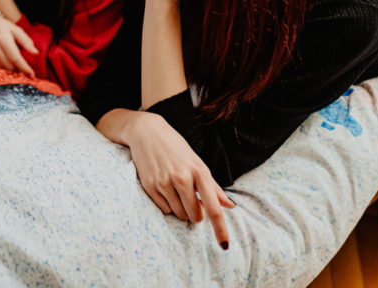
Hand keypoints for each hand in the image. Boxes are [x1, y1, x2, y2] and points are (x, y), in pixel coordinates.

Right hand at [0, 13, 37, 75]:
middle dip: (20, 71)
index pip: (15, 58)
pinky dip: (6, 70)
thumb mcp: (13, 28)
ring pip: (4, 70)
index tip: (32, 74)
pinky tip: (11, 65)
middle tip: (28, 71)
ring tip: (20, 68)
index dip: (24, 68)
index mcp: (3, 39)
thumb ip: (25, 40)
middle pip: (10, 66)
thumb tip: (36, 53)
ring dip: (14, 71)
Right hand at [125, 111, 233, 246]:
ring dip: (181, 209)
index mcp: (199, 171)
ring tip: (176, 191)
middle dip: (196, 214)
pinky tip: (164, 188)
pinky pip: (164, 209)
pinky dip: (167, 204)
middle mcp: (182, 178)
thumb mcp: (197, 163)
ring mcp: (164, 182)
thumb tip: (230, 206)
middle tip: (192, 200)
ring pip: (179, 214)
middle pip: (195, 215)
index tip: (225, 246)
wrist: (147, 132)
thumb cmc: (176, 148)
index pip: (213, 207)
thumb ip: (213, 187)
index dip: (220, 228)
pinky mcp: (149, 186)